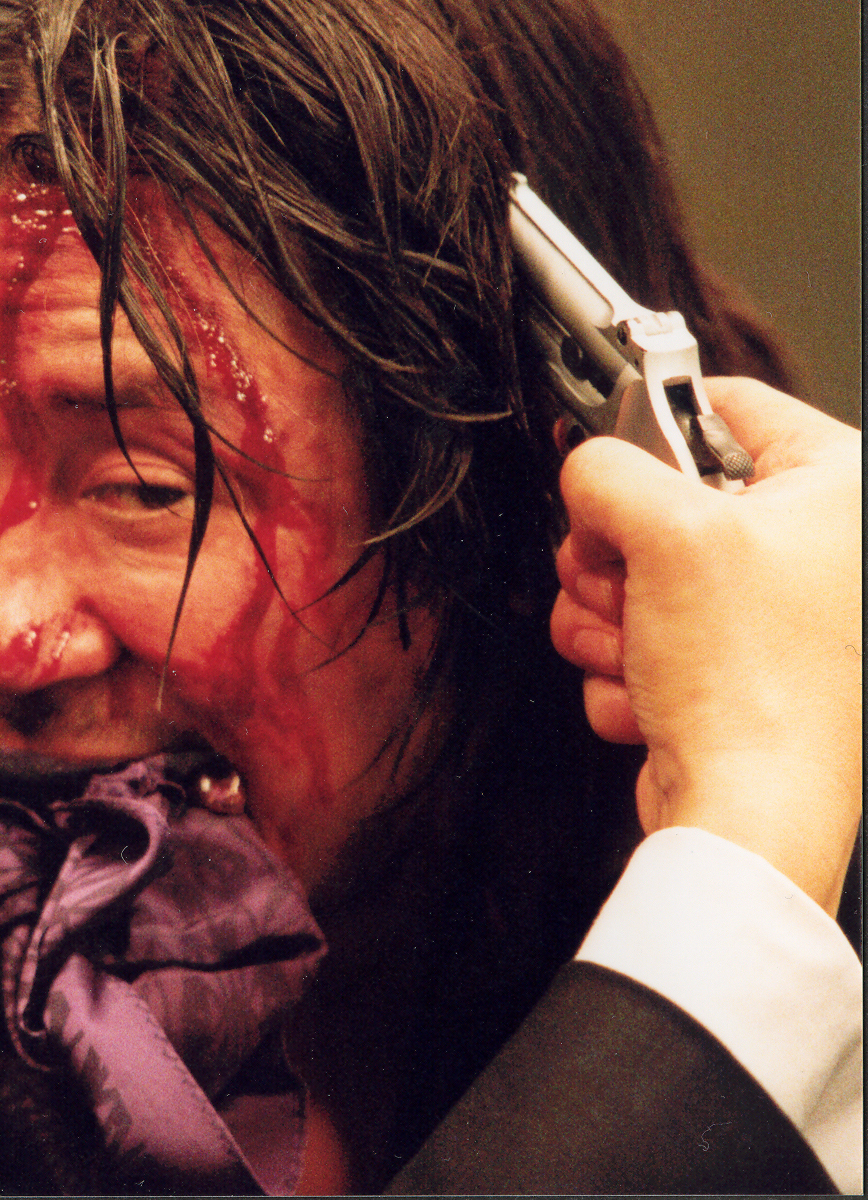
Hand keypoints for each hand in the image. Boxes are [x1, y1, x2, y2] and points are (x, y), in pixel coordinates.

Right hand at [551, 378, 861, 912]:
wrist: (749, 813)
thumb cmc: (752, 682)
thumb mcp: (664, 532)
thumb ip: (607, 470)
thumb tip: (587, 466)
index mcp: (841, 486)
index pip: (724, 406)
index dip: (651, 429)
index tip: (609, 457)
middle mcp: (823, 546)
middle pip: (665, 504)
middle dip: (615, 555)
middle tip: (624, 582)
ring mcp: (781, 614)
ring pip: (642, 578)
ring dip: (609, 619)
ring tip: (635, 650)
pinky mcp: (741, 670)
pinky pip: (649, 639)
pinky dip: (628, 667)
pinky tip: (648, 692)